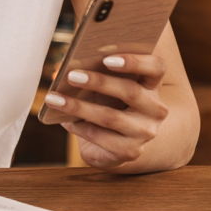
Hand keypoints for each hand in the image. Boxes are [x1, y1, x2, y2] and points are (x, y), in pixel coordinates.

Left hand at [46, 53, 169, 170]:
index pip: (156, 67)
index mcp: (152, 85)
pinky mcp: (131, 151)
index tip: (107, 59)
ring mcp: (145, 132)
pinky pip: (101, 137)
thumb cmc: (105, 105)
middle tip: (72, 76)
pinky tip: (65, 121)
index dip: (135, 61)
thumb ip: (91, 71)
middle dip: (99, 82)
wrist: (110, 145)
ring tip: (54, 99)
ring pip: (111, 117)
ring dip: (79, 107)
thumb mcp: (102, 86)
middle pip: (131, 91)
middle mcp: (155, 108)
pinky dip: (80, 128)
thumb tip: (61, 69)